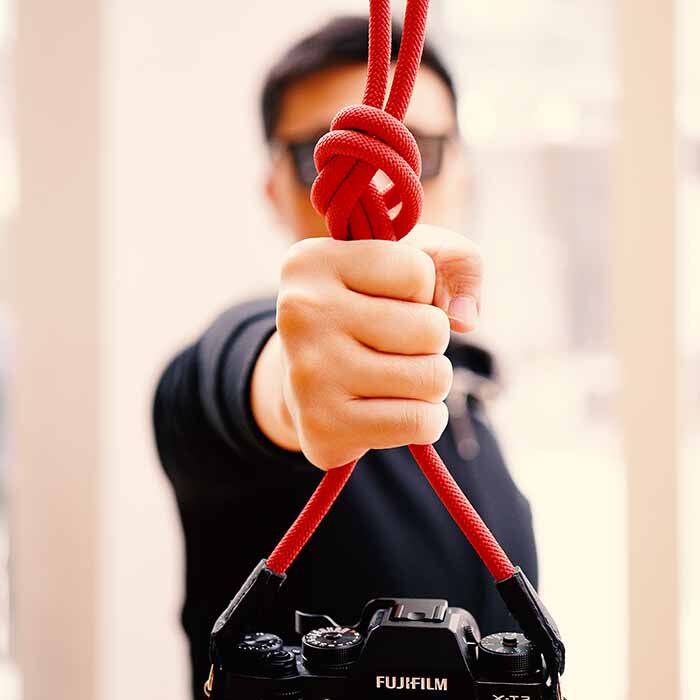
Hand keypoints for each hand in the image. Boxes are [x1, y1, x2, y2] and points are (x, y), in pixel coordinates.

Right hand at [251, 224, 482, 469]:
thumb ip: (455, 260)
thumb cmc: (366, 312)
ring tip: (396, 375)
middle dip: (431, 340)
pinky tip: (395, 409)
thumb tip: (464, 318)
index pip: (417, 272)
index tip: (387, 299)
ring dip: (430, 380)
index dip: (422, 291)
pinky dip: (425, 419)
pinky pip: (420, 423)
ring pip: (432, 377)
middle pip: (431, 329)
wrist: (308, 383)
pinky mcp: (322, 427)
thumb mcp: (406, 262)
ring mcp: (308, 373)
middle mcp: (300, 313)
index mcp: (311, 261)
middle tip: (395, 346)